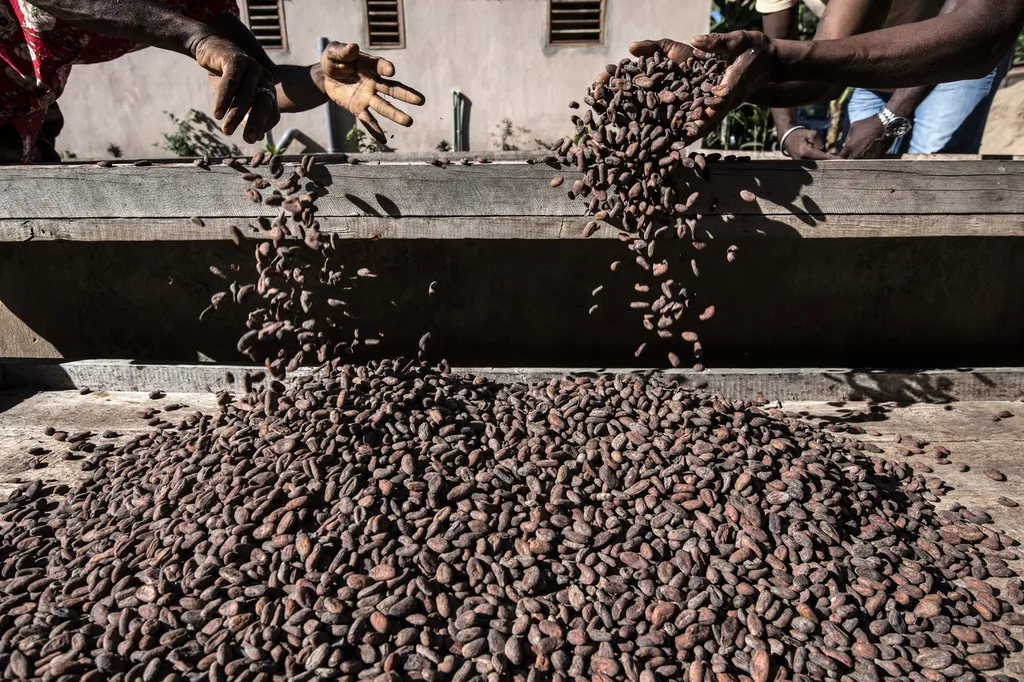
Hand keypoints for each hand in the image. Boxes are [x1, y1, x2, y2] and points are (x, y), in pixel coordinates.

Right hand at [193, 35, 279, 143]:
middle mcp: (264, 77)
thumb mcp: (237, 96)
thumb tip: (257, 137)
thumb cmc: (225, 76)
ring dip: (235, 115)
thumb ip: (247, 113)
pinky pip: (231, 83)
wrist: (210, 47)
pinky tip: (217, 114)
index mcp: (268, 87)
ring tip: (226, 130)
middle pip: (263, 105)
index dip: (264, 126)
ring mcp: (252, 67)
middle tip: (248, 140)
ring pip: (246, 96)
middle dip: (256, 124)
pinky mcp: (236, 60)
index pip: (273, 112)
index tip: (253, 139)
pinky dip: (223, 100)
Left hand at [318, 42, 424, 145]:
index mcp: (369, 65)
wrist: (325, 77)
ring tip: (408, 122)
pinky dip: (375, 130)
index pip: (379, 66)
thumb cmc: (333, 61)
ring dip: (395, 114)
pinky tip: (383, 140)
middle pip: (391, 89)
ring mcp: (367, 97)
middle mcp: (373, 82)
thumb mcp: (333, 52)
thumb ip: (342, 51)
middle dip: (406, 95)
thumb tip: (352, 47)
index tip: (391, 71)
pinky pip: (368, 120)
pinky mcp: (358, 108)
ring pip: (383, 106)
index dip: (385, 67)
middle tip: (421, 101)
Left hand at [631, 31, 777, 145]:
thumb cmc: (755, 48)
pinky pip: (707, 119)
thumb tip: (695, 40)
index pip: (721, 98)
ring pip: (708, 123)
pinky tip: (677, 137)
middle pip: (712, 118)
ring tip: (673, 146)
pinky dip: (694, 128)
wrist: (769, 62)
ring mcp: (726, 105)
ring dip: (692, 134)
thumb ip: (717, 42)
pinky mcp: (721, 106)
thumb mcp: (738, 40)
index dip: (709, 109)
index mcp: (736, 82)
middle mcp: (730, 98)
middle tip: (678, 143)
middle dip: (695, 130)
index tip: (696, 121)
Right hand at [781, 128, 837, 159]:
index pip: (821, 156)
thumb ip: (820, 142)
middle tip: (839, 160)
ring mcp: (800, 163)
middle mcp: (801, 160)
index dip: (831, 158)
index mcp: (804, 152)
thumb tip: (824, 152)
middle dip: (828, 160)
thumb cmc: (800, 134)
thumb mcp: (812, 133)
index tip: (841, 160)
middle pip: (818, 162)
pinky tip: (823, 159)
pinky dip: (817, 161)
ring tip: (831, 158)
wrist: (787, 138)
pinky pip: (811, 164)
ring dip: (822, 161)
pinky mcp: (800, 164)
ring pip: (815, 164)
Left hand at [840, 116, 890, 158]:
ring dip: (858, 161)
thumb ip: (848, 137)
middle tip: (850, 157)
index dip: (839, 158)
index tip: (840, 158)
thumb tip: (844, 145)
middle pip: (849, 163)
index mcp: (849, 146)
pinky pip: (869, 162)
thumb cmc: (868, 124)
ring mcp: (867, 157)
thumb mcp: (853, 127)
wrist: (884, 124)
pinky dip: (867, 160)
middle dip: (848, 161)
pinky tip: (869, 155)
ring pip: (859, 164)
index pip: (840, 158)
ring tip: (860, 156)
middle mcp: (857, 154)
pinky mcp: (876, 158)